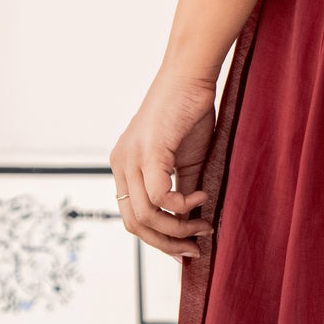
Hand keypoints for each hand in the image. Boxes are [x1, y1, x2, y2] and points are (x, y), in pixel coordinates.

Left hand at [111, 65, 218, 260]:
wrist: (190, 76)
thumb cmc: (188, 112)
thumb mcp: (184, 161)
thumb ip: (181, 190)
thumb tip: (191, 224)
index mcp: (124, 167)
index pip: (132, 217)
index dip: (158, 239)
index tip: (185, 247)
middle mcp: (120, 164)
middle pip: (134, 224)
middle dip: (167, 243)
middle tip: (196, 247)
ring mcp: (130, 158)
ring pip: (145, 215)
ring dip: (178, 229)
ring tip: (203, 224)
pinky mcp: (148, 151)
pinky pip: (159, 197)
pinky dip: (182, 207)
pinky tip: (201, 197)